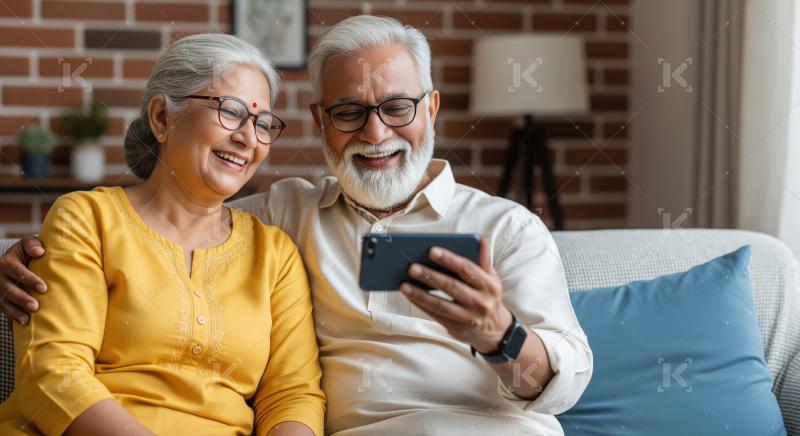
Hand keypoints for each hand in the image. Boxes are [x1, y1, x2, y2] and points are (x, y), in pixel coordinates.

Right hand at [0, 235, 45, 324]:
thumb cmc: (27, 252)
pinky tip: (23, 322)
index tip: (43, 288)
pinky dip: (13, 315)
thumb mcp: (28, 244)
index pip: (17, 271)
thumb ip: (33, 245)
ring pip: (4, 300)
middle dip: (22, 298)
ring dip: (16, 310)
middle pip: (8, 288)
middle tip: (35, 306)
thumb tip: (40, 252)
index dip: (30, 279)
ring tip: (28, 318)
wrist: (14, 260)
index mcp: (7, 261)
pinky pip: (3, 308)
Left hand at [400, 238, 512, 353]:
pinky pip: (436, 315)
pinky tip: (410, 296)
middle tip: (411, 267)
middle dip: (430, 276)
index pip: (466, 269)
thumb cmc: (487, 296)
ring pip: (441, 304)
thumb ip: (484, 259)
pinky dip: (421, 305)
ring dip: (420, 294)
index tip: (431, 251)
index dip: (449, 259)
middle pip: (451, 286)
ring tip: (404, 285)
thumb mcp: (491, 278)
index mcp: (489, 285)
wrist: (496, 330)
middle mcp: (481, 302)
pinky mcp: (458, 329)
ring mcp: (469, 318)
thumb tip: (481, 239)